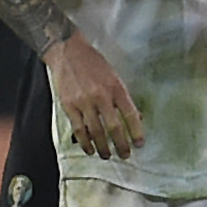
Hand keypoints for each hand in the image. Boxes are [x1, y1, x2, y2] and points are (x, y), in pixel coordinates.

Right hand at [43, 31, 143, 159]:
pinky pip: (79, 129)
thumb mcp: (113, 75)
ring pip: (96, 132)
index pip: (130, 114)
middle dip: (121, 145)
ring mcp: (84, 102)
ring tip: (107, 155)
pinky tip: (90, 149)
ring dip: (103, 147)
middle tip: (125, 155)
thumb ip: (122, 96)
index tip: (139, 144)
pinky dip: (85, 142)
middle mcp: (101, 96)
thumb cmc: (92, 62)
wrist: (67, 51)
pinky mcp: (69, 106)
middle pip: (114, 127)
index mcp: (116, 87)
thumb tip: (136, 117)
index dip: (136, 132)